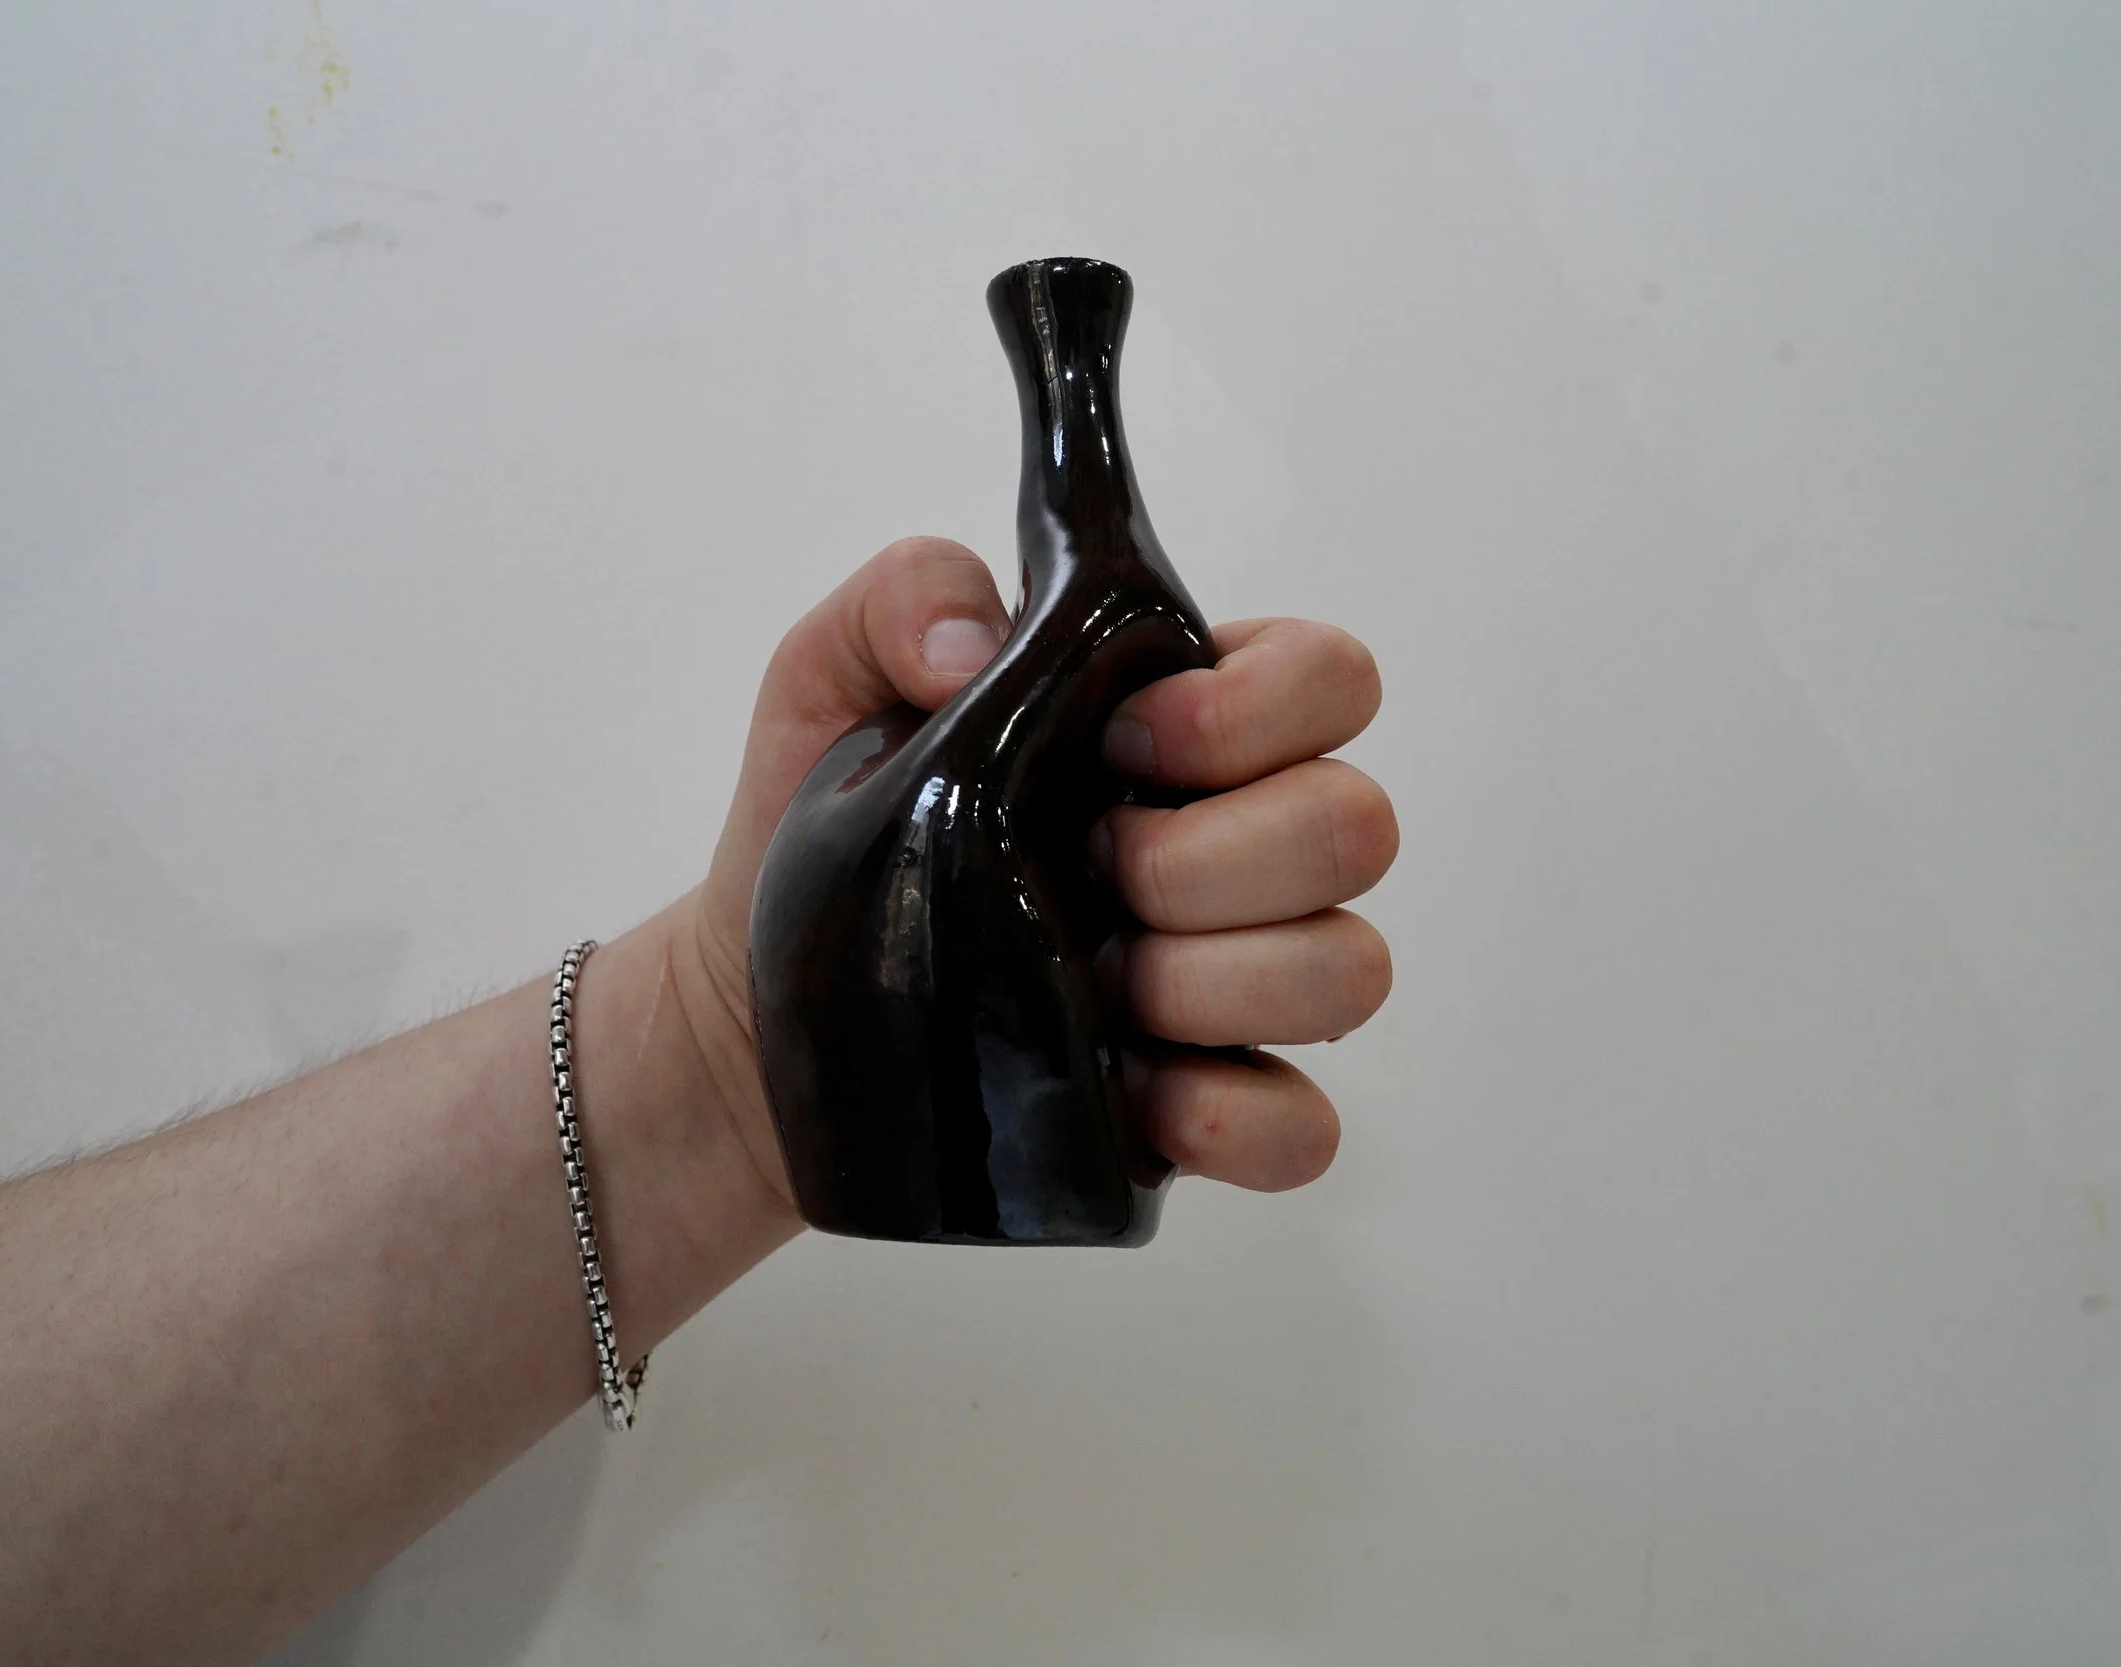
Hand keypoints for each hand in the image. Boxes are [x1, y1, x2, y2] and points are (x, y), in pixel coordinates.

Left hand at [679, 536, 1395, 1208]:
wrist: (764, 1010)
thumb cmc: (829, 831)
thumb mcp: (826, 681)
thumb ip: (901, 598)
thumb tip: (977, 643)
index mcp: (1188, 724)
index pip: (1331, 678)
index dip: (1255, 707)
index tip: (1121, 742)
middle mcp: (1243, 847)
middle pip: (1357, 826)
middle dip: (1212, 855)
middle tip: (1091, 868)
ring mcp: (1239, 985)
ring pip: (1347, 971)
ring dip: (1215, 981)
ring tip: (1095, 984)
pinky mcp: (1208, 1111)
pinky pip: (1301, 1128)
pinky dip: (1231, 1113)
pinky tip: (1133, 1093)